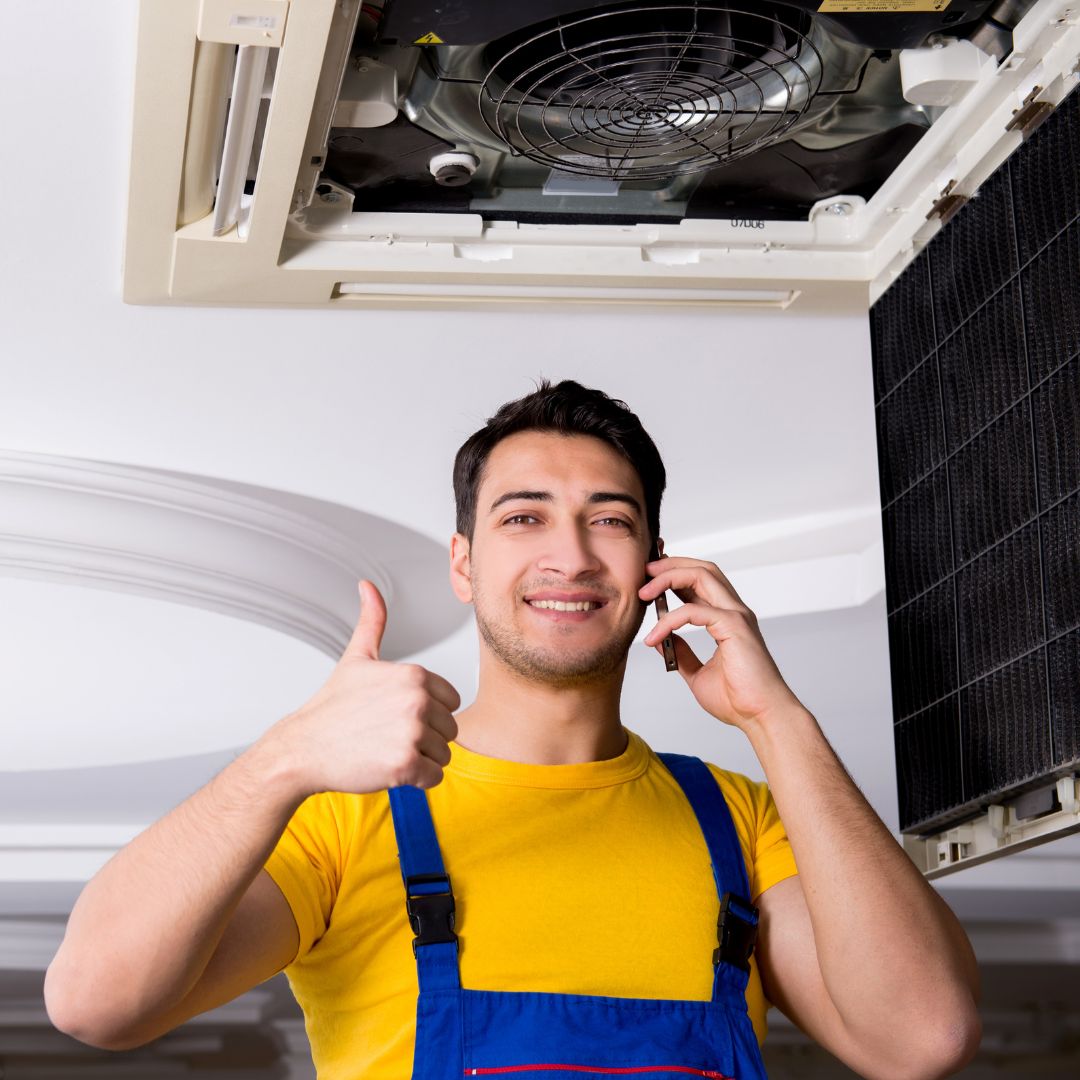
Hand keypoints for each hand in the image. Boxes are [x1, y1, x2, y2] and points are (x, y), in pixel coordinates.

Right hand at [266, 580, 460, 795]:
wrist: (303, 749)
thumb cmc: (331, 708)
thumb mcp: (356, 658)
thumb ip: (372, 622)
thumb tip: (368, 587)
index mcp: (414, 675)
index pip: (451, 701)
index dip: (427, 711)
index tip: (396, 714)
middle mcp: (417, 701)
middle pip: (449, 729)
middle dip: (424, 737)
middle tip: (387, 735)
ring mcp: (411, 733)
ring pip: (444, 754)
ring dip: (420, 758)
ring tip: (386, 749)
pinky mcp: (405, 766)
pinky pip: (434, 778)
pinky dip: (416, 780)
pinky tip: (388, 768)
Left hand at [639, 557, 801, 730]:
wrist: (761, 717)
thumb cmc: (738, 699)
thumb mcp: (697, 673)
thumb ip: (682, 654)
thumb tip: (660, 641)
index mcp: (727, 619)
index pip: (701, 582)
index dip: (675, 574)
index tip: (649, 579)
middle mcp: (734, 611)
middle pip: (703, 569)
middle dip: (671, 565)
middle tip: (644, 571)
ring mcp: (736, 616)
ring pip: (702, 575)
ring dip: (668, 578)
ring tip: (644, 591)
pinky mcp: (734, 626)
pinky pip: (693, 611)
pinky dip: (669, 619)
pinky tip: (655, 635)